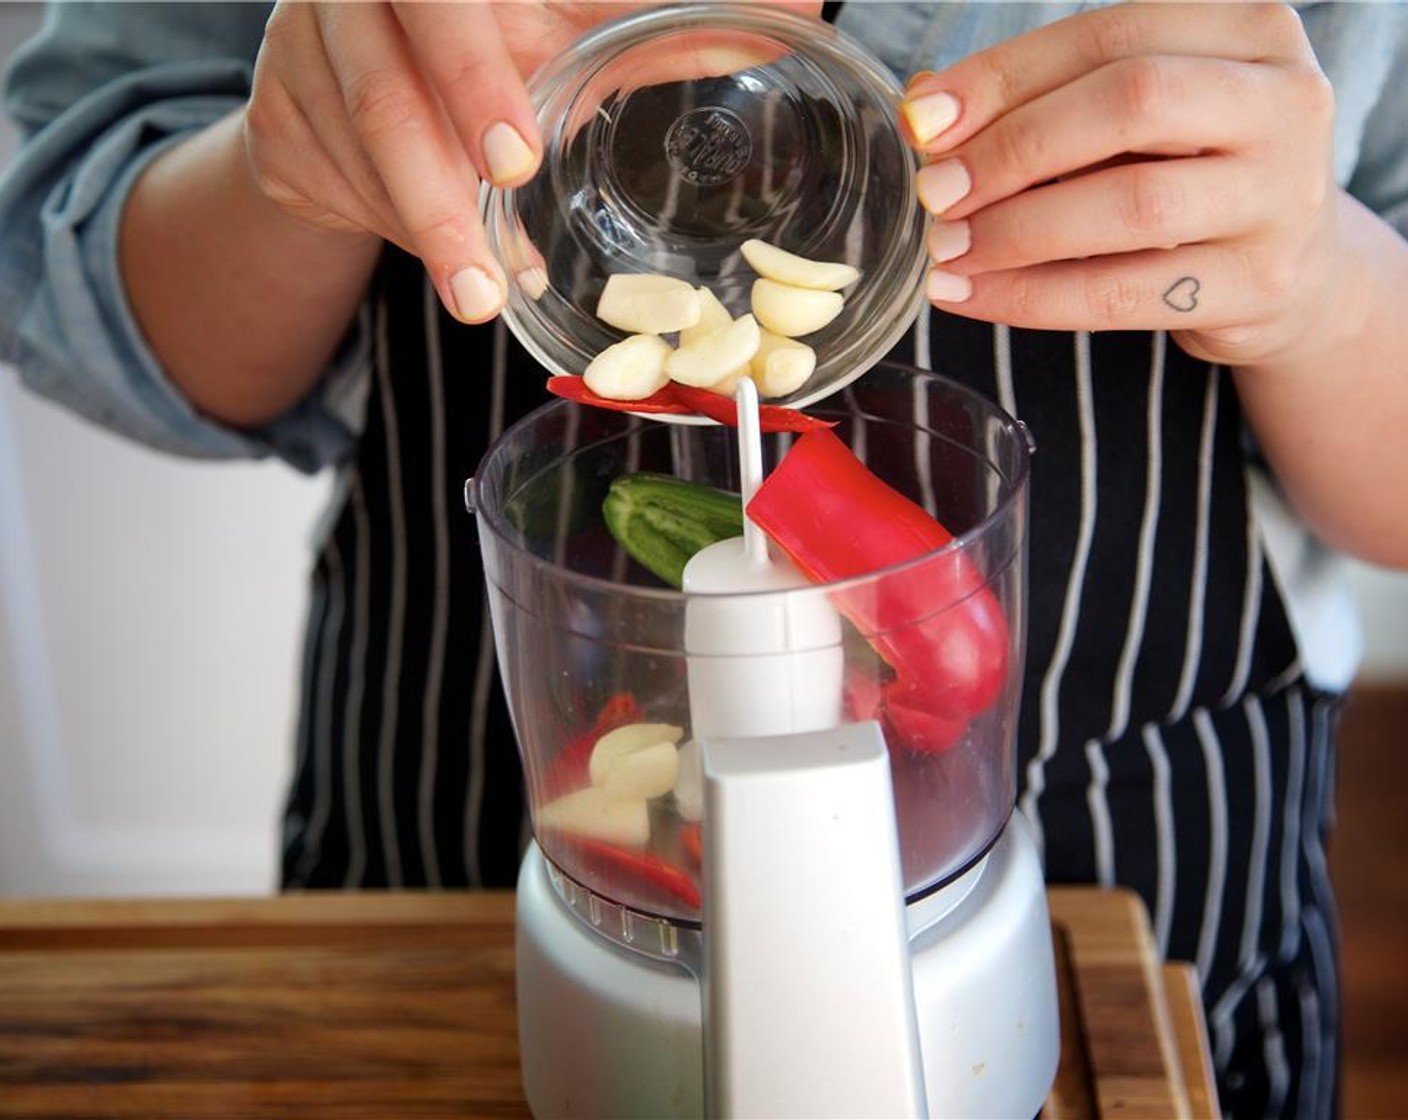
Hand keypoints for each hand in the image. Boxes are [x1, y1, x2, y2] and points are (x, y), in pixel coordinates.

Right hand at [243, 2, 650, 324]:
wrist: (367, 78)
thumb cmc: (490, 44)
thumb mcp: (567, 31)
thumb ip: (660, 31)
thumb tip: (796, 13)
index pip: (443, 7)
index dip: (473, 79)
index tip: (519, 161)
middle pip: (383, 96)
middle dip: (437, 192)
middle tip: (491, 276)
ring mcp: (298, 52)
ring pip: (357, 158)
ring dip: (425, 235)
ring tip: (482, 298)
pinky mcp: (273, 118)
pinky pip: (331, 187)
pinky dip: (394, 234)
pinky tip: (442, 256)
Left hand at [899, 3, 1339, 367]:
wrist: (1292, 274)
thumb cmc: (1190, 176)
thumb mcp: (1137, 119)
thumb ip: (1046, 100)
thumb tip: (926, 108)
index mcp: (1248, 30)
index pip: (1109, 35)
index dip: (1006, 76)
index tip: (924, 121)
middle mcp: (1283, 101)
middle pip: (1130, 103)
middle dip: (1014, 148)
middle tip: (937, 193)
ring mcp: (1282, 197)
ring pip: (1132, 203)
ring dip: (1017, 230)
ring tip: (946, 249)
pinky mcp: (1258, 285)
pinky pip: (1124, 292)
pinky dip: (1033, 297)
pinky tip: (973, 296)